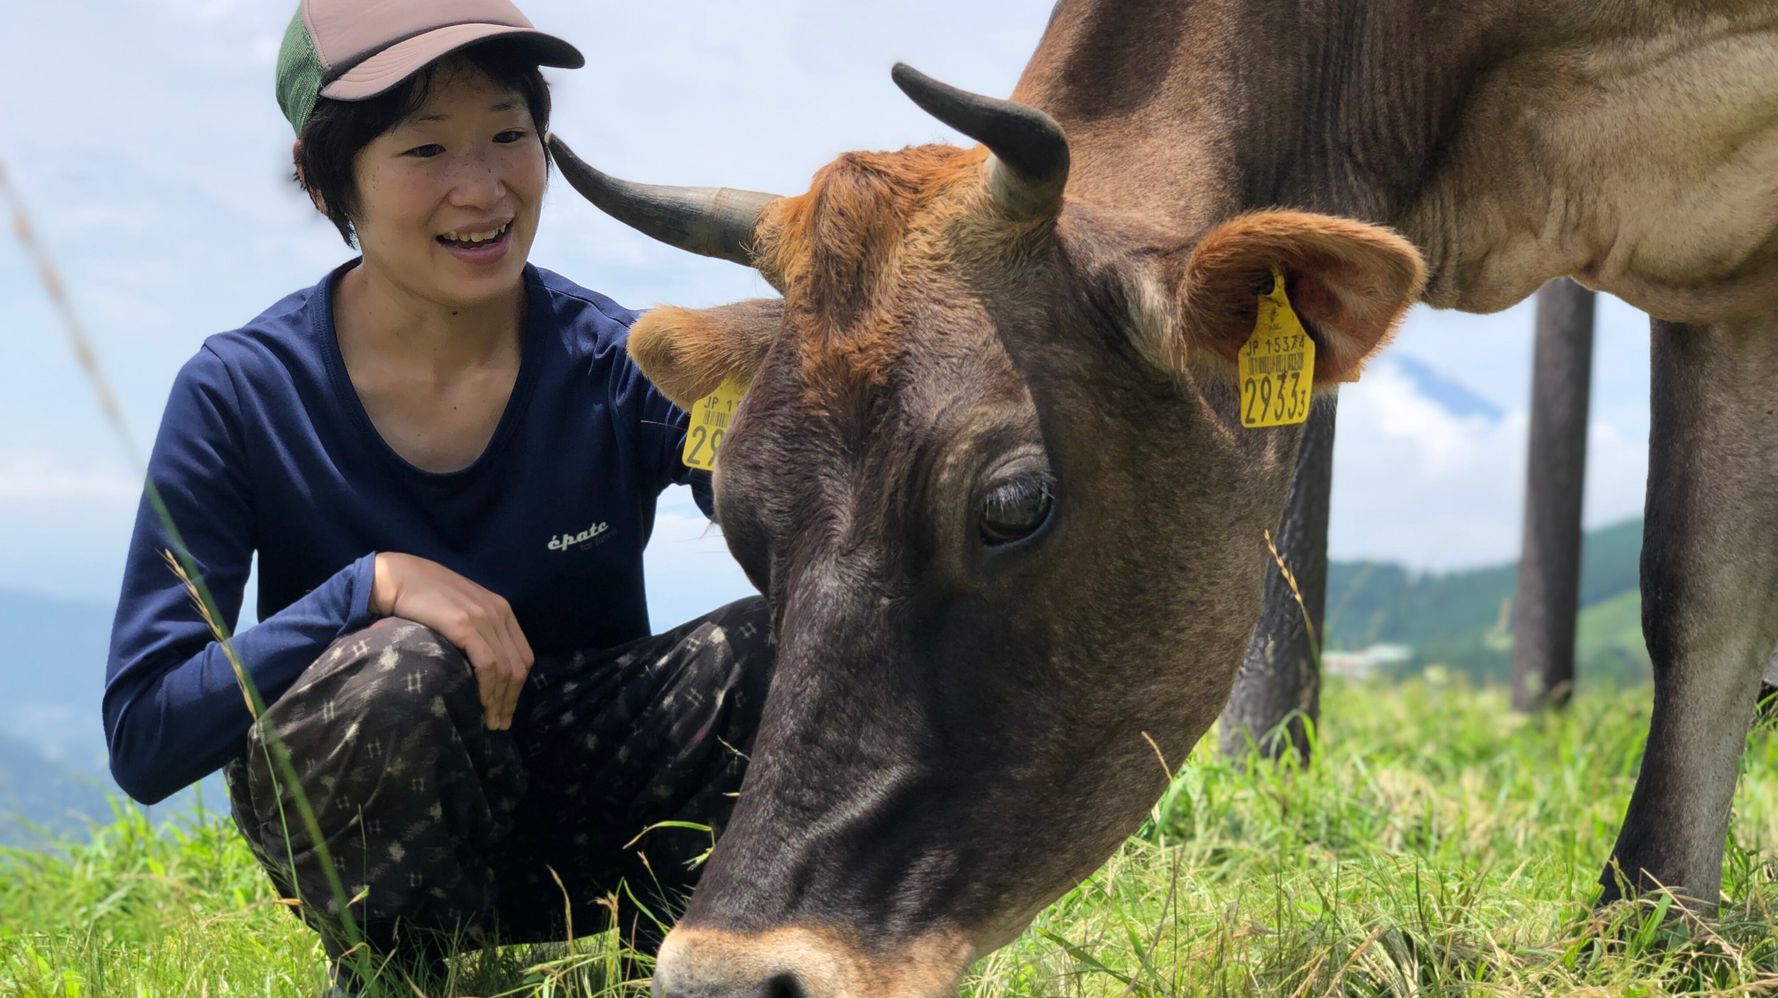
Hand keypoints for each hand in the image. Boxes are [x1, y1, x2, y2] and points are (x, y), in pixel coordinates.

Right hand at [370, 552, 534, 730]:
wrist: (399, 577)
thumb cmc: (424, 598)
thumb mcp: (461, 612)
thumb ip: (477, 633)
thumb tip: (483, 671)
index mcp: (502, 610)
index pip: (523, 656)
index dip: (518, 687)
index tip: (506, 709)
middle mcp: (499, 613)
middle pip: (518, 665)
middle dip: (511, 699)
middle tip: (499, 724)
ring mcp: (484, 618)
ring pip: (505, 668)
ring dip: (500, 700)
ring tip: (490, 721)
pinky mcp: (465, 624)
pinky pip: (488, 664)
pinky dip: (488, 687)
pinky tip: (481, 702)